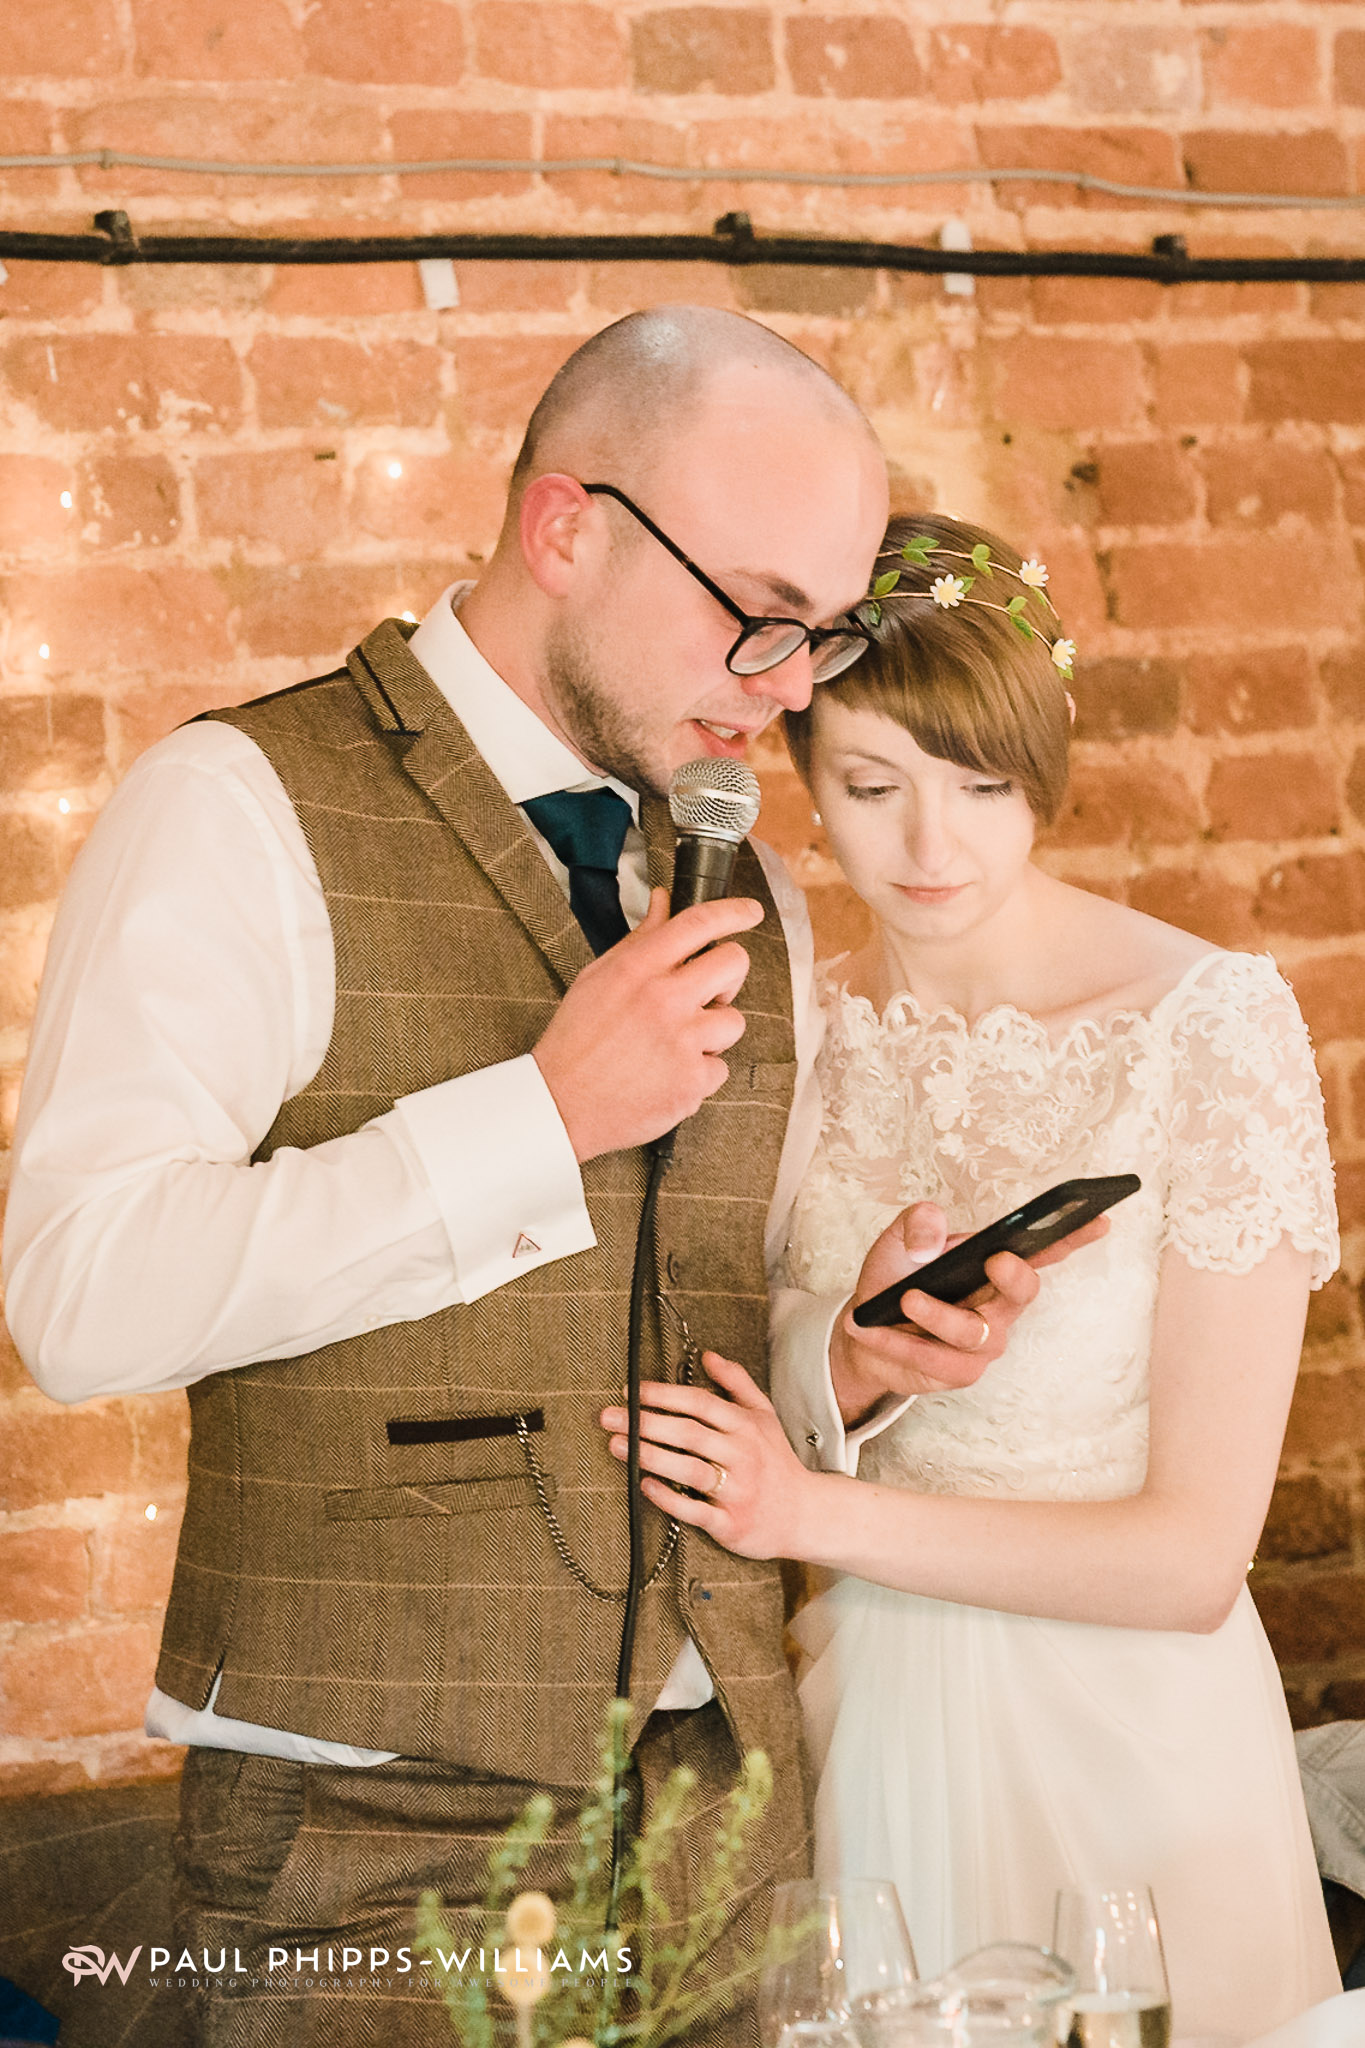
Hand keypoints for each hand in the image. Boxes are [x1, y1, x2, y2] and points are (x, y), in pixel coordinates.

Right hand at [533, 888, 763, 1161]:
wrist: (560, 1105)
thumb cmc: (576, 1041)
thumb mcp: (598, 978)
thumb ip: (639, 939)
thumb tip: (663, 902)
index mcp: (638, 969)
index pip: (698, 924)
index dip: (733, 912)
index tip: (750, 912)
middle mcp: (664, 999)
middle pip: (734, 963)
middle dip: (729, 976)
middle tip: (710, 993)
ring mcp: (681, 1041)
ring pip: (733, 1021)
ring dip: (712, 1033)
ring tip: (675, 1045)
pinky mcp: (692, 1081)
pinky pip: (719, 1068)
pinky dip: (699, 1074)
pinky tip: (667, 1076)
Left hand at [601, 1352, 815, 1559]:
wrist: (805, 1514)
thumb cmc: (776, 1462)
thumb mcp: (764, 1415)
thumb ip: (737, 1383)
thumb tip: (708, 1356)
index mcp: (747, 1426)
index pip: (699, 1403)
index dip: (663, 1395)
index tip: (631, 1391)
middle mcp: (743, 1455)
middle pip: (688, 1433)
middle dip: (645, 1422)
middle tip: (609, 1416)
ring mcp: (737, 1490)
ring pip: (689, 1470)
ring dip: (650, 1456)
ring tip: (617, 1445)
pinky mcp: (731, 1523)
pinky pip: (695, 1511)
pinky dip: (668, 1498)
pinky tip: (644, 1485)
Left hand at [831, 1201, 1110, 1423]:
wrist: (864, 1329)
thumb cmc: (895, 1280)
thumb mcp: (898, 1242)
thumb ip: (915, 1225)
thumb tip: (931, 1228)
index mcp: (994, 1265)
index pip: (1043, 1251)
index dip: (1073, 1237)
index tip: (1098, 1218)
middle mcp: (999, 1304)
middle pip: (1023, 1292)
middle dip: (1014, 1277)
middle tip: (994, 1261)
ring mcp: (984, 1341)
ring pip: (976, 1333)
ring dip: (939, 1316)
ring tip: (906, 1299)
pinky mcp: (960, 1371)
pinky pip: (938, 1362)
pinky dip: (902, 1343)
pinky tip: (872, 1329)